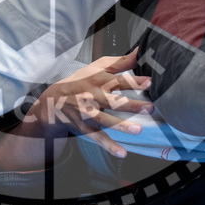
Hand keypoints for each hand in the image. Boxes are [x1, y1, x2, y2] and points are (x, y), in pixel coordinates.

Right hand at [24, 50, 152, 157]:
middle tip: (149, 107)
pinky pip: (98, 137)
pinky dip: (109, 146)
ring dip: (121, 125)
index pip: (117, 79)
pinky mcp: (85, 127)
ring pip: (105, 120)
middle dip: (131, 105)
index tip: (149, 82)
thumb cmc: (81, 82)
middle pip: (113, 100)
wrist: (54, 101)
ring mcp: (88, 113)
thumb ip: (120, 62)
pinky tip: (122, 153)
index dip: (133, 81)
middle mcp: (92, 96)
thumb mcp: (97, 68)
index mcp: (97, 80)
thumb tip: (141, 51)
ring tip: (138, 130)